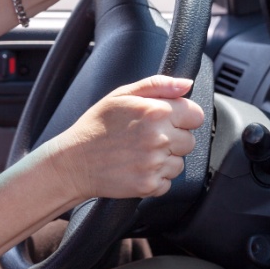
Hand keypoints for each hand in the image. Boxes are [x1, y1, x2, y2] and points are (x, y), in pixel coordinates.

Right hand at [41, 75, 203, 200]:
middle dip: (173, 139)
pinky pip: (168, 182)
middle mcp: (159, 137)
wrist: (74, 162)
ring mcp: (155, 163)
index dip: (182, 117)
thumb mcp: (122, 95)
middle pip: (190, 141)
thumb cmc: (96, 126)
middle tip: (146, 138)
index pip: (196, 115)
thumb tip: (187, 84)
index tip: (167, 121)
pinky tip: (136, 168)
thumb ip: (158, 85)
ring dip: (165, 160)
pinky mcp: (149, 185)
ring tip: (139, 154)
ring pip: (179, 163)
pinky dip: (155, 178)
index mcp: (156, 111)